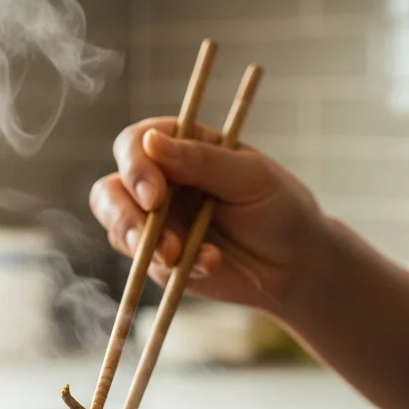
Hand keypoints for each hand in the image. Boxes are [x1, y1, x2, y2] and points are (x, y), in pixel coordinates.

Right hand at [89, 117, 326, 310]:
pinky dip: (174, 267)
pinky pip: (146, 265)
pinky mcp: (160, 261)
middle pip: (111, 189)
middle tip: (150, 236)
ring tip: (177, 257)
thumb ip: (201, 161)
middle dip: (124, 213)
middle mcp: (161, 182)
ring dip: (141, 244)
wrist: (297, 264)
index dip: (135, 167)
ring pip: (117, 227)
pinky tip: (210, 264)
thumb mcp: (250, 177)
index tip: (155, 195)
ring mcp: (156, 223)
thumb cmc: (280, 208)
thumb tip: (150, 141)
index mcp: (181, 147)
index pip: (135, 144)